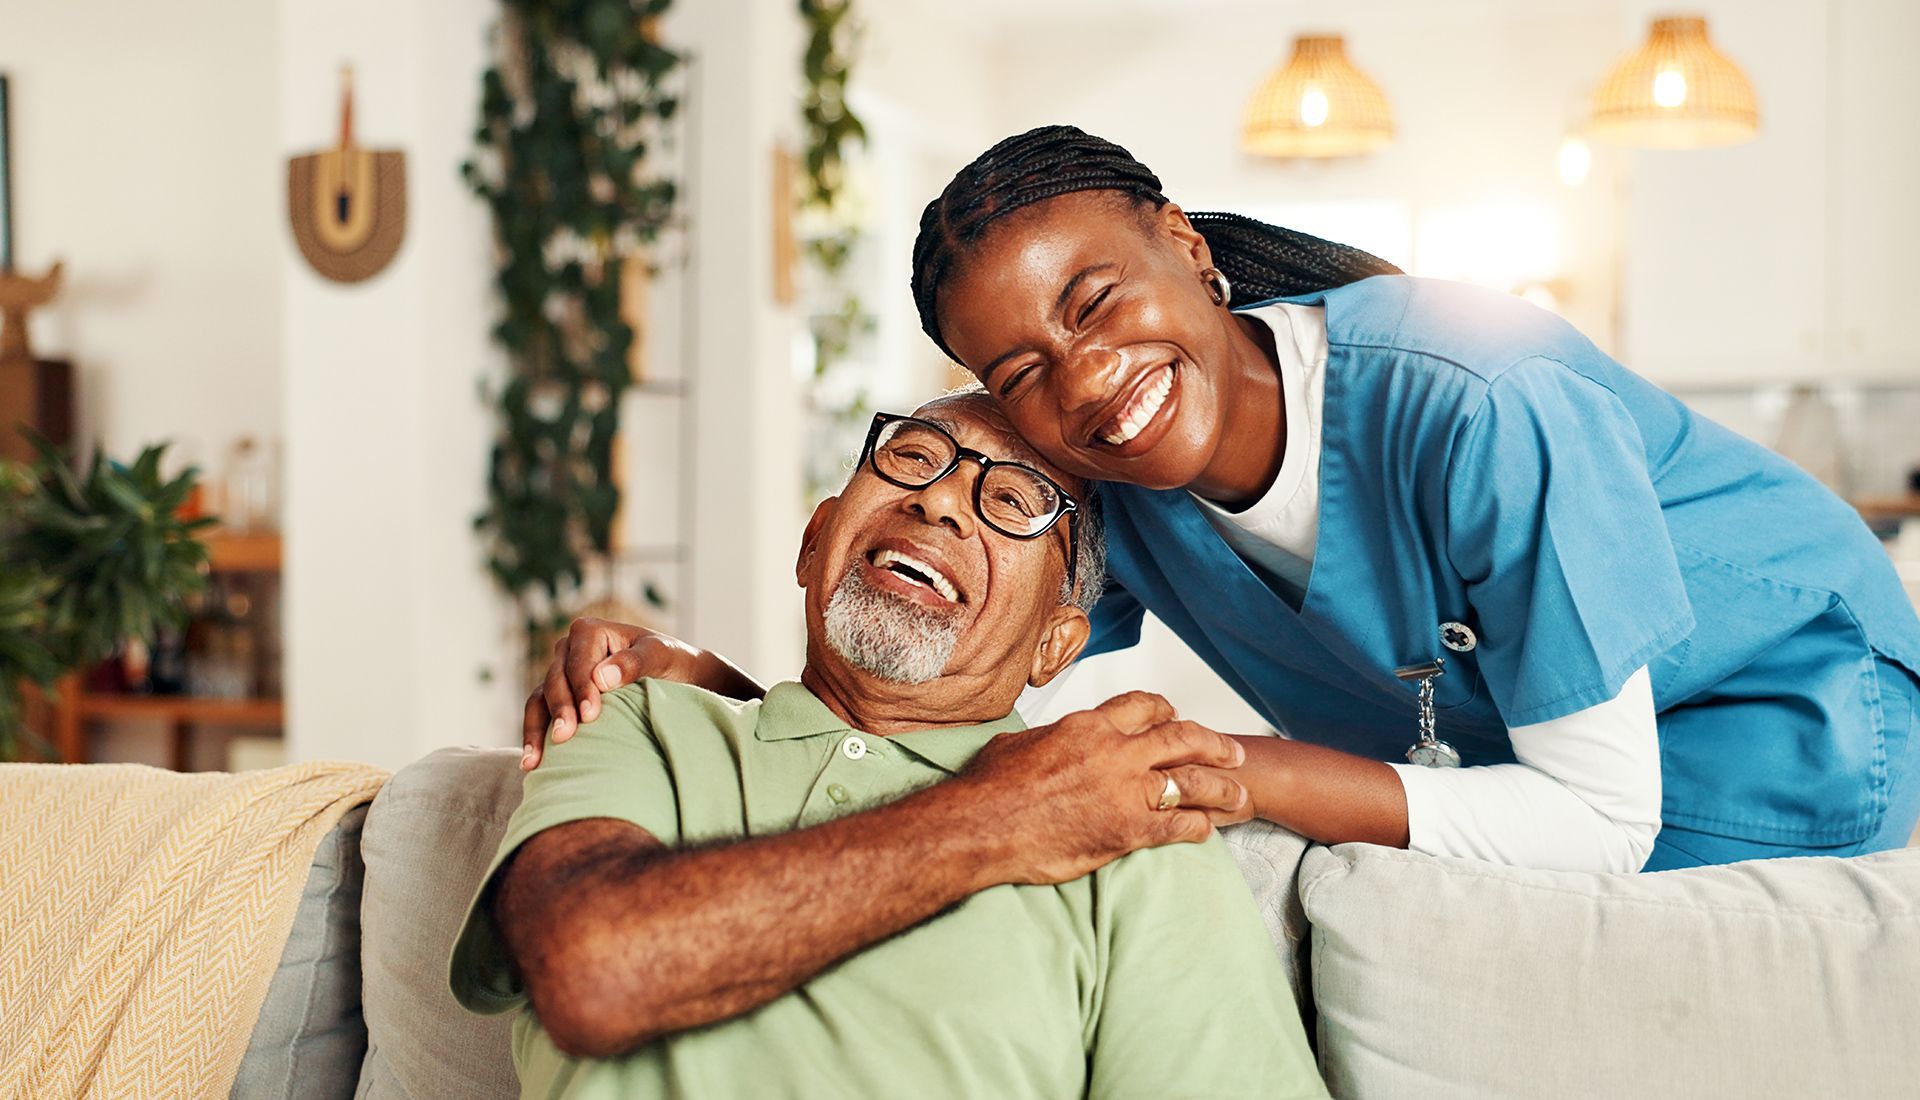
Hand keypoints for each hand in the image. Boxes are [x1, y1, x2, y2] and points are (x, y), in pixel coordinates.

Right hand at [521, 618, 704, 770]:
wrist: (676, 676)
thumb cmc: (670, 662)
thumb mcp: (660, 656)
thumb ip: (634, 663)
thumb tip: (601, 678)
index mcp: (589, 631)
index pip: (579, 664)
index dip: (582, 689)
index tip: (590, 716)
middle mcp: (568, 650)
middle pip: (556, 681)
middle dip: (559, 710)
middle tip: (563, 738)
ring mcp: (560, 673)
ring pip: (539, 699)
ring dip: (535, 729)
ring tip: (534, 760)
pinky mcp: (559, 696)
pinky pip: (539, 714)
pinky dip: (535, 736)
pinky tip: (533, 762)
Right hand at [950, 692, 1249, 884]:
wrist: (982, 825)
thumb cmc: (990, 788)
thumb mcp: (1019, 743)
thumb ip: (1048, 739)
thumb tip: (1044, 741)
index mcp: (1088, 726)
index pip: (1142, 707)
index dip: (1166, 711)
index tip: (1175, 717)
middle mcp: (1114, 752)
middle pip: (1182, 738)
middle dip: (1213, 744)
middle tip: (1233, 753)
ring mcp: (1124, 791)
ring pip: (1192, 781)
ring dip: (1221, 788)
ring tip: (1240, 795)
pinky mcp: (1127, 830)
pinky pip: (1177, 825)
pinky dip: (1198, 827)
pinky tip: (1207, 831)